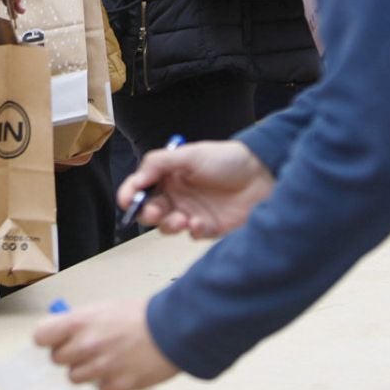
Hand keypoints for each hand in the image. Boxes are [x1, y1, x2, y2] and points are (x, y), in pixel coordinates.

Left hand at [33, 300, 178, 389]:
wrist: (172, 330)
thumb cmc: (141, 316)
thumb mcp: (104, 308)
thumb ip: (80, 321)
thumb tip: (63, 330)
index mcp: (80, 322)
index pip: (41, 336)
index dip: (48, 338)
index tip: (55, 339)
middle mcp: (86, 346)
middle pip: (57, 359)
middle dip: (70, 354)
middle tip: (87, 348)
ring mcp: (100, 368)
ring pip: (75, 377)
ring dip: (87, 370)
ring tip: (107, 358)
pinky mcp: (116, 386)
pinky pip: (99, 389)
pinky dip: (108, 382)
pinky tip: (121, 368)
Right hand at [117, 140, 274, 239]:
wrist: (263, 175)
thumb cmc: (228, 160)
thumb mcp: (191, 155)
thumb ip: (160, 163)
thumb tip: (136, 178)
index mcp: (169, 175)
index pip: (142, 186)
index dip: (130, 193)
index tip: (126, 200)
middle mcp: (177, 195)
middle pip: (150, 210)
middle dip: (147, 213)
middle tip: (153, 213)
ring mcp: (191, 212)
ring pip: (167, 226)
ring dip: (168, 225)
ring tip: (180, 220)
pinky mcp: (208, 228)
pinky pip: (191, 235)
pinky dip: (192, 231)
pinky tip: (200, 223)